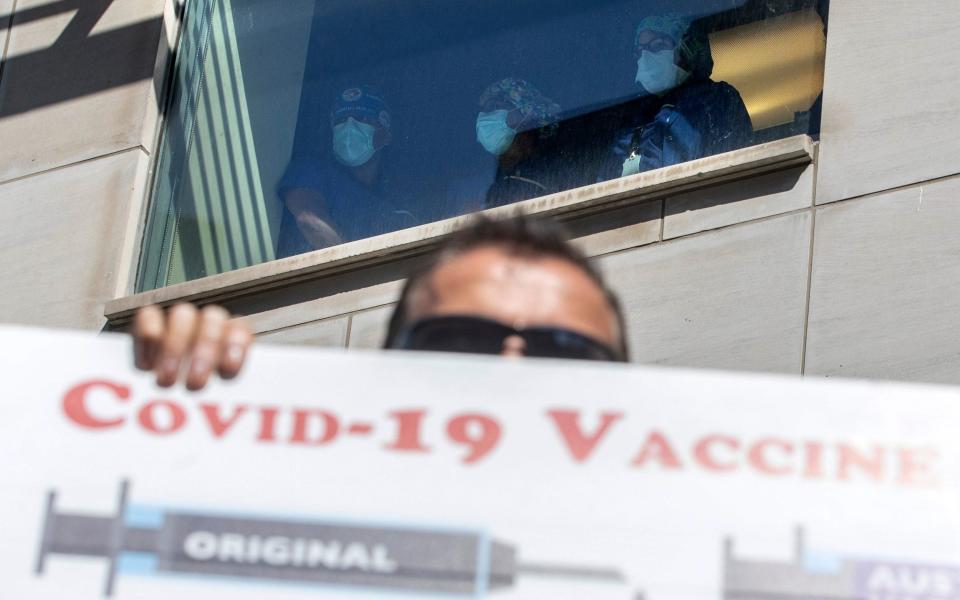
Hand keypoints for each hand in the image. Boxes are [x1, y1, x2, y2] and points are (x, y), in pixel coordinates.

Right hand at [132, 303, 252, 390]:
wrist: (163, 401)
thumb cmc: (202, 402)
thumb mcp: (222, 399)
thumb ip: (231, 396)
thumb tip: (250, 416)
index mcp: (233, 336)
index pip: (240, 329)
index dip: (236, 346)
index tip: (228, 372)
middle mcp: (209, 322)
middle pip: (212, 319)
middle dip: (204, 351)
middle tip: (194, 384)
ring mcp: (180, 318)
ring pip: (182, 314)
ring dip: (175, 347)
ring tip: (166, 380)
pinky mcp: (149, 320)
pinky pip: (148, 316)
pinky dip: (147, 338)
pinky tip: (146, 367)